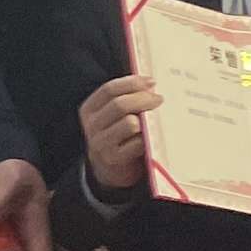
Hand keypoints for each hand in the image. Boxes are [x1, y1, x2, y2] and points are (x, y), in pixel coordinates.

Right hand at [77, 74, 158, 193]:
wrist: (110, 169)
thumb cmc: (119, 135)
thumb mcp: (115, 116)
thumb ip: (127, 99)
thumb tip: (151, 84)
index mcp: (90, 109)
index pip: (109, 90)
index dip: (132, 83)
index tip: (151, 81)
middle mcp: (92, 125)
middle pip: (119, 104)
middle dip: (144, 99)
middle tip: (160, 99)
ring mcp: (100, 143)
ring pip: (130, 123)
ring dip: (147, 119)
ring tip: (156, 119)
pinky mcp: (113, 158)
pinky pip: (137, 143)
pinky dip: (148, 137)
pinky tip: (153, 136)